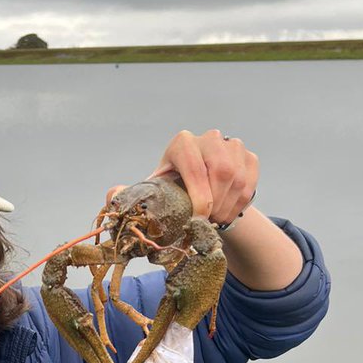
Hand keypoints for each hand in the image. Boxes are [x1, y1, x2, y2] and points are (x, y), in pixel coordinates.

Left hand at [106, 128, 259, 225]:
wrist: (198, 189)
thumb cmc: (171, 191)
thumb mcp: (152, 192)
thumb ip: (130, 195)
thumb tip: (112, 196)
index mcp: (181, 144)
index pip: (194, 165)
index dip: (199, 195)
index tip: (197, 219)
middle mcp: (208, 138)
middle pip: (222, 172)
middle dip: (215, 204)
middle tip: (206, 223)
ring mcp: (232, 145)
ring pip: (238, 180)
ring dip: (227, 208)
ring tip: (214, 220)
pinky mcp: (248, 157)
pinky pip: (250, 184)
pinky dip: (239, 205)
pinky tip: (226, 213)